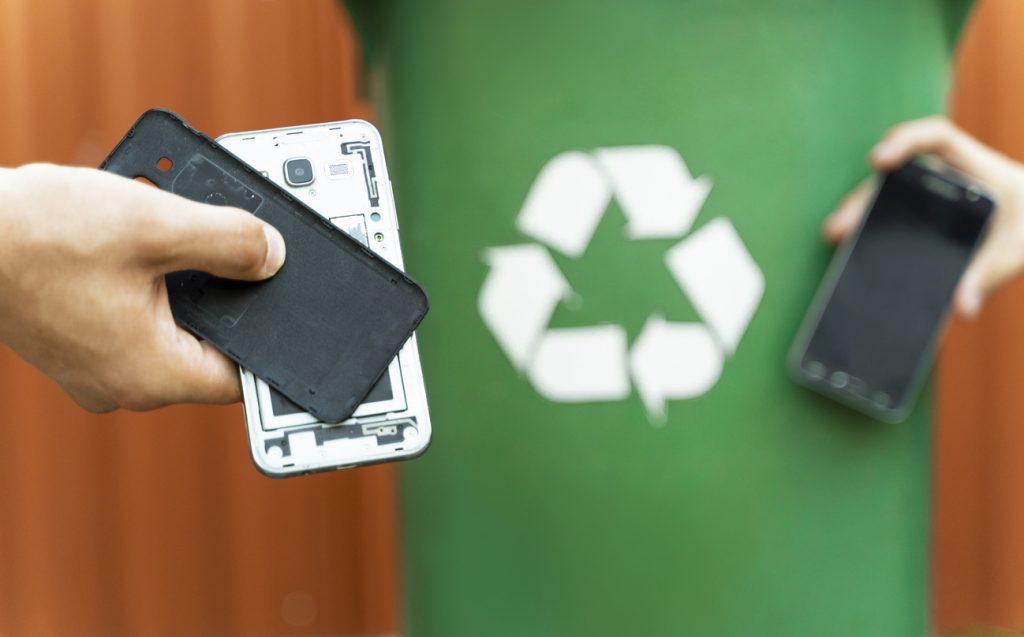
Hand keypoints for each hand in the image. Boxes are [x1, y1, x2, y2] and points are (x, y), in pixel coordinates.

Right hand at [0, 164, 285, 411]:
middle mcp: (122, 385)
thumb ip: (230, 242)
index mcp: (149, 376)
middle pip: (208, 346)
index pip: (242, 375)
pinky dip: (150, 282)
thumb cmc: (37, 233)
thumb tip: (274, 257)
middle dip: (226, 297)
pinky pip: (135, 317)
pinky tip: (146, 243)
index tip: (288, 306)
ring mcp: (95, 367)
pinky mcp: (76, 342)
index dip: (270, 338)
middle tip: (241, 252)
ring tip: (182, 238)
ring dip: (185, 283)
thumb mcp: (156, 225)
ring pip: (170, 327)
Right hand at [823, 116, 1023, 318]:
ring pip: (885, 195)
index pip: (936, 138)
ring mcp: (926, 193)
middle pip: (894, 177)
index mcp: (972, 168)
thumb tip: (963, 308)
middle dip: (863, 198)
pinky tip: (850, 248)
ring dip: (858, 212)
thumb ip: (992, 274)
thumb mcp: (1018, 248)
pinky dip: (868, 226)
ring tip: (835, 238)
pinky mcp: (918, 214)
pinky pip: (889, 213)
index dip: (904, 142)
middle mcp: (941, 175)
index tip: (877, 160)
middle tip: (839, 227)